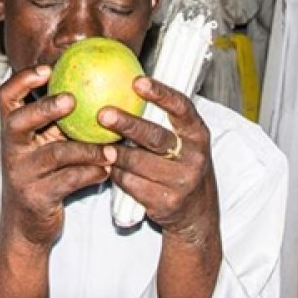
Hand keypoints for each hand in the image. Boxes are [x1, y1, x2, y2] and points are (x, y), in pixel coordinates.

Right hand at [0, 66, 115, 248]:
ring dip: (87, 149)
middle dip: (45, 108)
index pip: (6, 97)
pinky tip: (108, 170)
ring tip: (112, 147)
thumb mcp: (46, 143)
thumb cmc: (45, 173)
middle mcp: (12, 148)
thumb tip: (97, 82)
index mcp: (13, 130)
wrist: (28, 224)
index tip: (48, 68)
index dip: (23, 80)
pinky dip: (91, 174)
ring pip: (54, 154)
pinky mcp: (36, 196)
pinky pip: (68, 181)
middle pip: (20, 121)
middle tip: (73, 99)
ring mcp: (22, 173)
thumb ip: (60, 120)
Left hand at [99, 78, 219, 245]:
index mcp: (198, 135)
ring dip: (114, 154)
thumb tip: (126, 89)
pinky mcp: (166, 202)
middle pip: (155, 137)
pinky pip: (131, 183)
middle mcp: (194, 157)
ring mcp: (181, 181)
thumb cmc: (182, 167)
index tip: (137, 82)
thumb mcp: (184, 143)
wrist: (198, 215)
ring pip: (137, 163)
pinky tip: (109, 168)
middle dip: (127, 124)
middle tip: (103, 114)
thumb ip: (163, 122)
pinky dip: (117, 175)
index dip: (160, 93)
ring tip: (98, 144)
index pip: (182, 108)